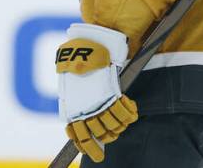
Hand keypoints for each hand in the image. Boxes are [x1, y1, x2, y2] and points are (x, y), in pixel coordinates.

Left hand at [57, 23, 137, 161]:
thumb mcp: (71, 88)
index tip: (97, 154)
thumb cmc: (79, 66)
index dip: (89, 148)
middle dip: (108, 137)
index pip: (80, 138)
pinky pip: (125, 113)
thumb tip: (79, 124)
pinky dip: (130, 112)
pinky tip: (130, 106)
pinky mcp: (111, 95)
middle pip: (101, 135)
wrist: (86, 47)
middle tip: (113, 133)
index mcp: (73, 111)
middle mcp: (86, 111)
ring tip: (121, 118)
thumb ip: (77, 104)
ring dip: (120, 125)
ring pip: (115, 127)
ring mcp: (99, 104)